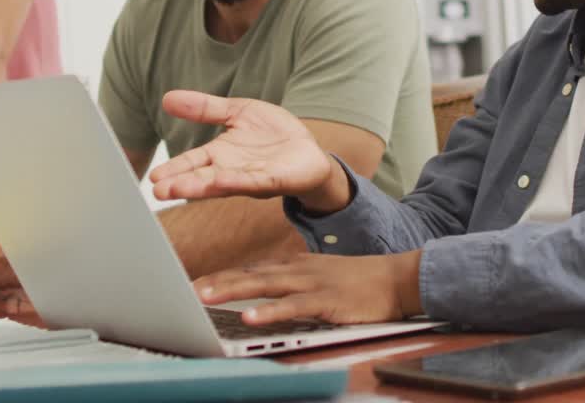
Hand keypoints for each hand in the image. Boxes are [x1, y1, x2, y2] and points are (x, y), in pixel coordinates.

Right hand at [149, 91, 349, 211]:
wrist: (309, 149)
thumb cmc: (273, 134)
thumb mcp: (237, 112)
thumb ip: (206, 108)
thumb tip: (167, 97)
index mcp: (221, 155)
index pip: (193, 163)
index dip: (175, 169)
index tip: (154, 178)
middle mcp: (232, 170)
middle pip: (203, 178)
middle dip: (182, 184)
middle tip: (159, 190)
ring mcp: (253, 176)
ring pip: (223, 184)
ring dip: (201, 188)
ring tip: (178, 189)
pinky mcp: (275, 179)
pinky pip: (254, 180)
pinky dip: (238, 181)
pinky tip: (221, 180)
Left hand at [195, 251, 424, 325]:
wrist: (396, 278)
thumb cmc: (358, 283)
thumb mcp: (320, 278)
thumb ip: (292, 287)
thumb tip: (263, 298)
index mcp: (295, 266)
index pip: (251, 270)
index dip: (223, 277)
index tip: (194, 283)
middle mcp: (297, 271)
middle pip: (250, 275)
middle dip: (218, 282)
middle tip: (188, 289)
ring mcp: (311, 284)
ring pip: (265, 286)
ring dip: (233, 290)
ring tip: (205, 297)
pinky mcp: (326, 301)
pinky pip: (293, 307)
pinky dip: (270, 311)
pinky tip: (250, 316)